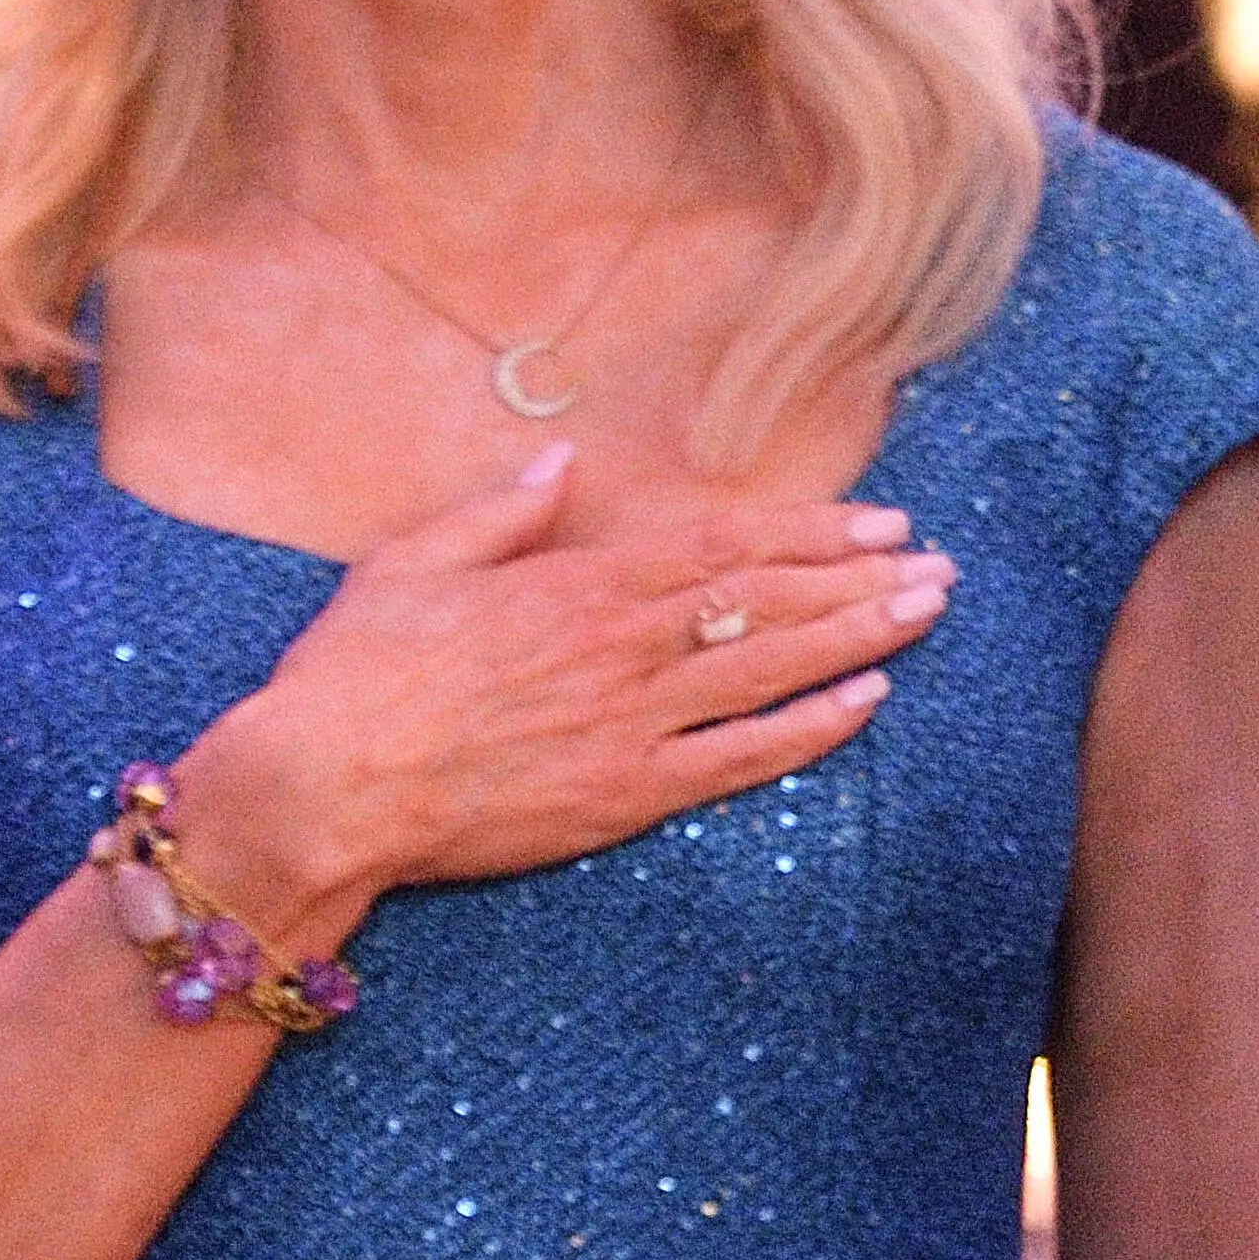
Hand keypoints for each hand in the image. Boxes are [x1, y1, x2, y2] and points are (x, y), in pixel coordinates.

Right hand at [175, 445, 952, 936]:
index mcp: (579, 582)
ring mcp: (631, 722)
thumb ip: (499, 513)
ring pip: (771, 667)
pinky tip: (867, 704)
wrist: (322, 786)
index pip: (723, 544)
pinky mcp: (625, 795)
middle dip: (860, 579)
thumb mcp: (412, 563)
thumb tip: (557, 464)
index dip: (810, 531)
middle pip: (768, 599)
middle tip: (936, 565)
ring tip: (927, 613)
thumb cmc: (354, 676)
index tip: (875, 522)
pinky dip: (809, 729)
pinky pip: (741, 759)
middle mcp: (623, 644)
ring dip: (859, 637)